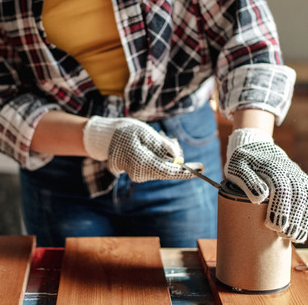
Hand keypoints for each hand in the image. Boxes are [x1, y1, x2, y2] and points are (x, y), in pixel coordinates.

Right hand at [83, 116, 201, 181]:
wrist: (106, 138)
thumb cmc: (126, 131)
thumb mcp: (145, 132)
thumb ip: (162, 144)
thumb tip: (177, 155)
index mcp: (141, 163)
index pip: (169, 171)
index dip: (186, 170)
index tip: (201, 167)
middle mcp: (140, 174)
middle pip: (168, 170)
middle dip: (175, 158)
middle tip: (171, 142)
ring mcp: (139, 176)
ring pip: (163, 168)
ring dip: (166, 157)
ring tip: (156, 141)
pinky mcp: (140, 174)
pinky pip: (157, 168)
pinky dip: (160, 159)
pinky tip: (152, 148)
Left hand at [225, 128, 307, 242]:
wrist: (255, 147)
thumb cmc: (243, 161)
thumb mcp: (237, 167)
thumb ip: (247, 180)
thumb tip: (261, 196)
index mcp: (273, 165)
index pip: (281, 188)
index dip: (279, 207)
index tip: (272, 226)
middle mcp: (289, 170)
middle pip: (296, 195)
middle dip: (292, 217)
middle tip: (283, 235)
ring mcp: (298, 176)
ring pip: (305, 199)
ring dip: (301, 220)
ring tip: (293, 238)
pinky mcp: (302, 183)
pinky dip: (305, 218)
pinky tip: (300, 233)